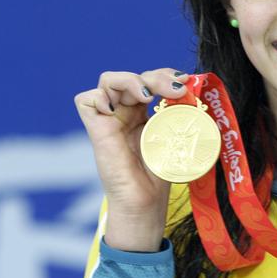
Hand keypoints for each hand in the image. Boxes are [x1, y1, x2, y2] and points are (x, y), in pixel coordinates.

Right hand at [74, 68, 188, 250]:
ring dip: (130, 80)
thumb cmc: (158, 174)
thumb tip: (190, 88)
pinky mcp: (96, 130)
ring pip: (108, 81)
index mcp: (141, 112)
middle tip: (175, 90)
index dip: (164, 75)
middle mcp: (123, 112)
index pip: (148, 79)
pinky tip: (116, 110)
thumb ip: (177, 112)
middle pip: (131, 77)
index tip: (184, 82)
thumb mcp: (174, 136)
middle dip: (155, 77)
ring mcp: (109, 119)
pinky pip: (86, 100)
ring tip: (148, 95)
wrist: (145, 202)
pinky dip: (98, 97)